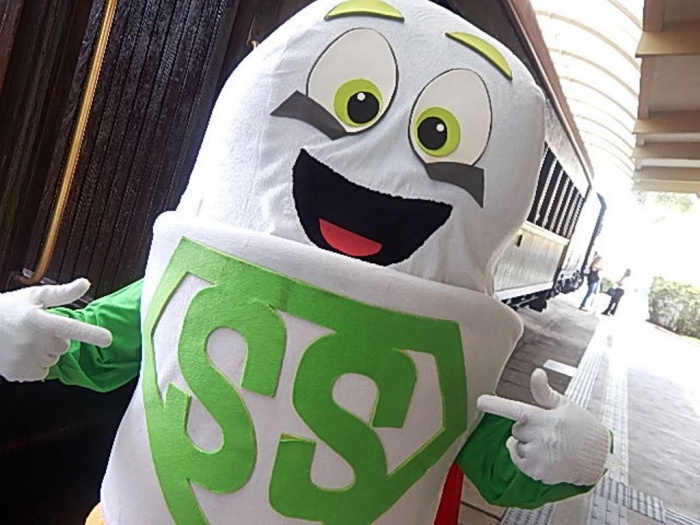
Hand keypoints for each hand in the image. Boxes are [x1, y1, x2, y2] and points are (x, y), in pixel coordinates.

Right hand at [0, 279, 112, 381]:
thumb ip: (62, 293)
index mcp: (42, 321)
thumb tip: (85, 284)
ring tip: (26, 341)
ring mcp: (27, 359)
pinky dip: (35, 366)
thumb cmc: (7, 310)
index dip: (91, 334)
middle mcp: (36, 341)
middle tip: (36, 330)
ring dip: (45, 352)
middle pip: (64, 346)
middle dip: (55, 339)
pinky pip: (42, 373)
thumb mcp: (33, 296)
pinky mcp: (20, 373)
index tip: (108, 339)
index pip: (72, 328)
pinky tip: (22, 353)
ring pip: (53, 360)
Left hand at [477, 369, 609, 485]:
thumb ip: (544, 392)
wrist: (599, 458)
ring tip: (551, 447)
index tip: (479, 401)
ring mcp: (537, 455)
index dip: (495, 405)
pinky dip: (529, 461)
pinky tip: (547, 459)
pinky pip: (520, 462)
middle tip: (548, 432)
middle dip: (527, 430)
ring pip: (517, 446)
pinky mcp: (537, 472)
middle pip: (516, 430)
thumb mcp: (564, 405)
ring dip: (528, 446)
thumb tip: (536, 372)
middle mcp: (538, 436)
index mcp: (542, 417)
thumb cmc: (581, 427)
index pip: (515, 409)